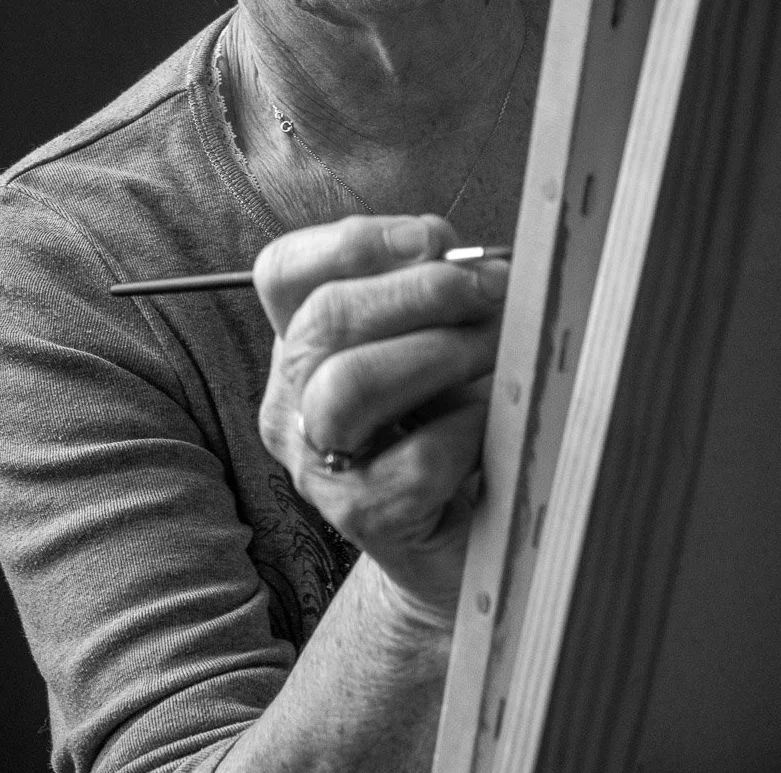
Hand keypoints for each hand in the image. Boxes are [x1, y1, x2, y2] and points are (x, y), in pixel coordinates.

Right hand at [253, 214, 507, 617]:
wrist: (458, 545)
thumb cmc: (448, 429)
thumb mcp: (432, 347)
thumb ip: (434, 294)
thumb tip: (473, 259)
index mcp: (299, 346)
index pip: (284, 271)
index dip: (353, 241)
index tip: (432, 236)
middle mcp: (291, 402)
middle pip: (324, 318)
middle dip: (418, 290)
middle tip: (493, 287)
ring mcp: (316, 464)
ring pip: (350, 386)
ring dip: (438, 352)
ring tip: (496, 346)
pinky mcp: (362, 519)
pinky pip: (414, 460)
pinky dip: (466, 426)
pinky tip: (496, 418)